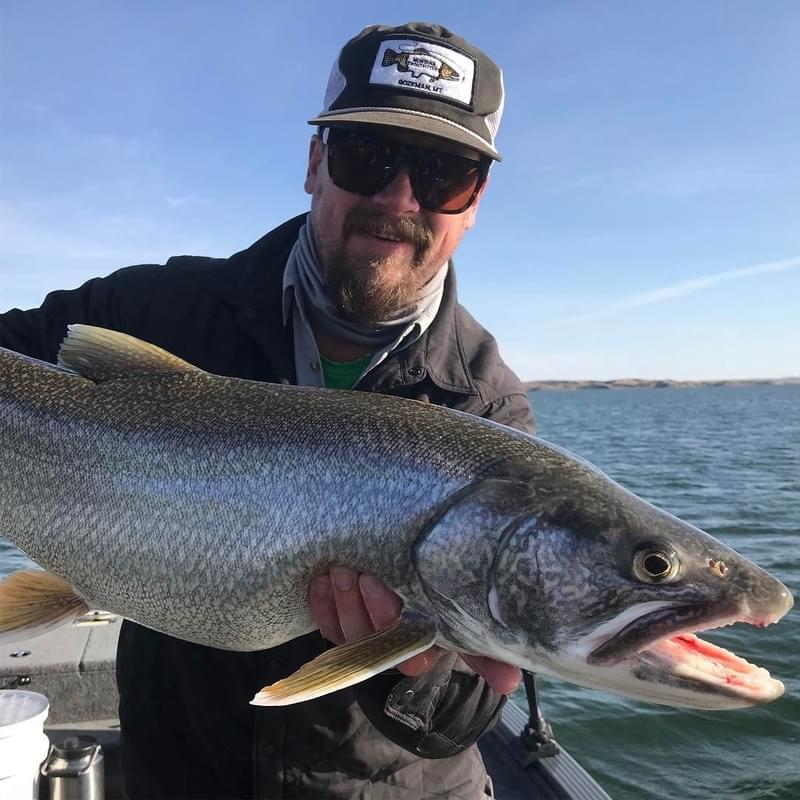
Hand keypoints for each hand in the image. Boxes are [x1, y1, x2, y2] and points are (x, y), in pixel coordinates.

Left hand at [309, 567, 520, 694]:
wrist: (408, 570)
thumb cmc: (444, 593)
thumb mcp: (466, 617)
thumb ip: (484, 647)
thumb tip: (510, 682)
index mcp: (424, 646)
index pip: (410, 655)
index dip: (395, 625)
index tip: (389, 591)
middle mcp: (391, 646)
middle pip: (373, 643)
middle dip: (366, 609)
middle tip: (363, 575)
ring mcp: (362, 637)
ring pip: (347, 633)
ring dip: (342, 603)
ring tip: (341, 570)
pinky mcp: (339, 625)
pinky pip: (325, 624)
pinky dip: (321, 603)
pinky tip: (321, 580)